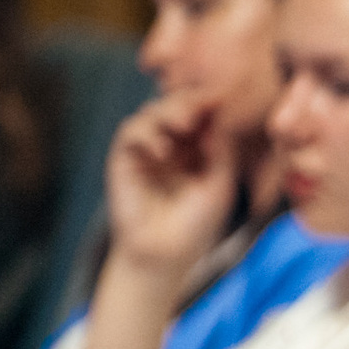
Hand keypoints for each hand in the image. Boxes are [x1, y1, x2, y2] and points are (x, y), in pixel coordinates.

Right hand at [105, 96, 239, 277]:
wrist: (165, 253)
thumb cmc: (197, 222)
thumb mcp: (220, 181)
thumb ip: (221, 147)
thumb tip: (219, 110)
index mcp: (197, 146)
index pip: (202, 112)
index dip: (211, 102)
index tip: (225, 95)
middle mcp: (171, 143)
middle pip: (176, 104)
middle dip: (189, 101)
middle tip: (202, 105)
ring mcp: (146, 149)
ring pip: (153, 111)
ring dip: (169, 111)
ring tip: (184, 125)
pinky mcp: (123, 158)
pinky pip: (131, 132)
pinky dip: (147, 133)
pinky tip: (163, 151)